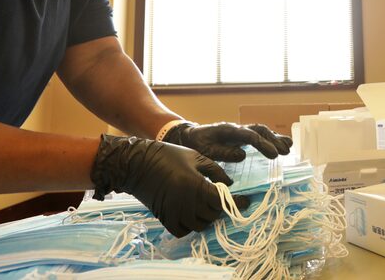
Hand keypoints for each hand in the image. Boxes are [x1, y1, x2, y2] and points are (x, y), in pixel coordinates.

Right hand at [89, 134, 248, 237]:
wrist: (138, 164)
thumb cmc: (169, 156)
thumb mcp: (197, 157)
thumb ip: (216, 171)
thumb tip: (229, 185)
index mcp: (196, 186)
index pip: (223, 201)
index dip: (237, 203)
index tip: (246, 201)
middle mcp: (187, 203)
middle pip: (214, 214)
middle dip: (222, 207)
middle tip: (224, 198)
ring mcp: (175, 213)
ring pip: (201, 225)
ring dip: (208, 216)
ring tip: (209, 204)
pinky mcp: (165, 218)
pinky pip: (184, 230)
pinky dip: (191, 225)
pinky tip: (194, 213)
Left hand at [163, 121, 292, 162]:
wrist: (190, 136)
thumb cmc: (197, 144)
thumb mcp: (205, 151)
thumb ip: (223, 153)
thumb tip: (242, 155)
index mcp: (228, 130)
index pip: (250, 135)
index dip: (263, 145)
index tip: (274, 155)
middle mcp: (236, 128)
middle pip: (259, 130)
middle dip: (273, 140)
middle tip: (285, 152)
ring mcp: (239, 130)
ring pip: (261, 131)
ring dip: (275, 138)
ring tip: (288, 148)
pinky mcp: (241, 136)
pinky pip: (258, 135)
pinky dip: (271, 139)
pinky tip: (281, 144)